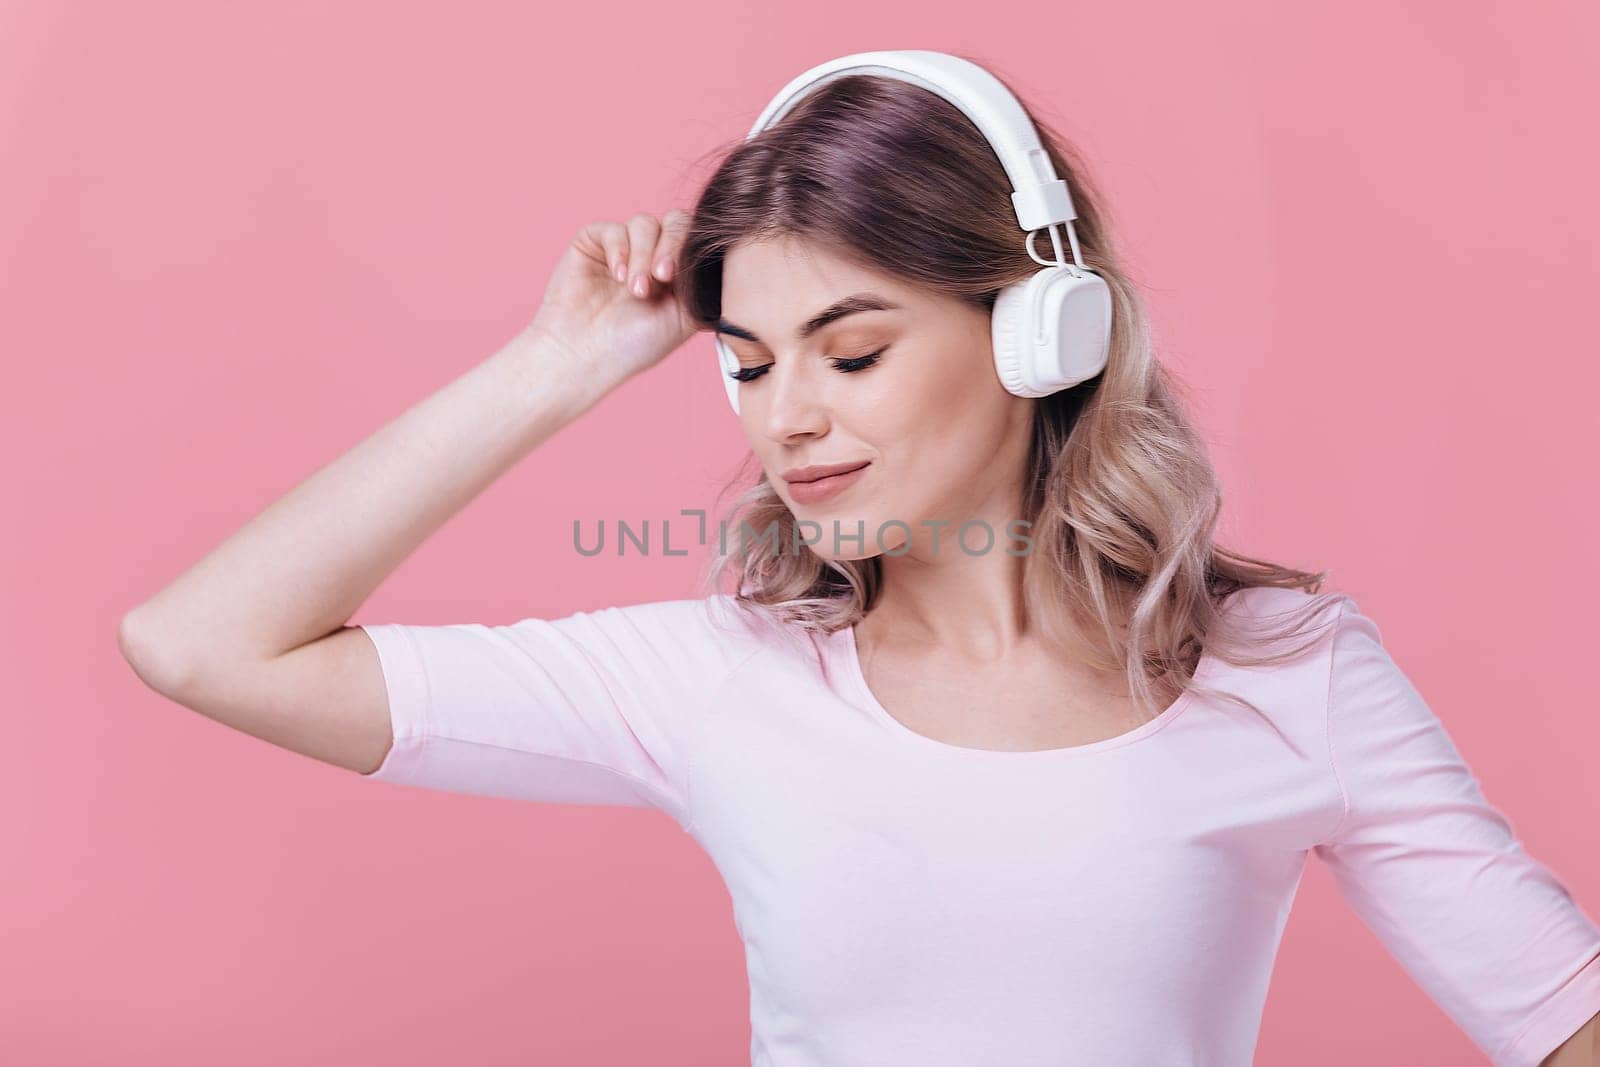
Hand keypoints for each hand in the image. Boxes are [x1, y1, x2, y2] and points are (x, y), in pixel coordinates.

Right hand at [520, 210, 699, 393]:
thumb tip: (725, 257)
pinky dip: (620, 249)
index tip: (684, 279)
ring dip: (643, 255)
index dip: (694, 249)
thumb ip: (705, 284)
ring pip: (645, 223)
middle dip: (672, 246)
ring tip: (636, 290)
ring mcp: (623, 248)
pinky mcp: (593, 242)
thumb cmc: (634, 346)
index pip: (695, 239)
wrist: (584, 356)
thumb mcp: (685, 317)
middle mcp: (651, 255)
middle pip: (675, 222)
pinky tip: (618, 276)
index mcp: (678, 273)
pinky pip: (613, 228)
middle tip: (663, 277)